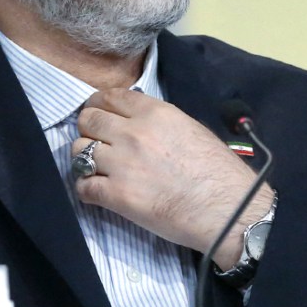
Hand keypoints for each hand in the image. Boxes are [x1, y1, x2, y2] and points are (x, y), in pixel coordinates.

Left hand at [70, 89, 265, 269]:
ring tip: (97, 168)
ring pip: (79, 151)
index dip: (98, 105)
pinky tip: (97, 192)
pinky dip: (86, 189)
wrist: (227, 210)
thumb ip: (159, 121)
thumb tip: (138, 122)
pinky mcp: (116, 196)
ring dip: (85, 159)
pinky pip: (82, 186)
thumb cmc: (218, 172)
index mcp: (155, 113)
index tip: (98, 114)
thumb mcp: (191, 129)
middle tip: (96, 142)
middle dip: (88, 129)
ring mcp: (122, 164)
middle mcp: (133, 133)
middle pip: (88, 120)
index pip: (109, 96)